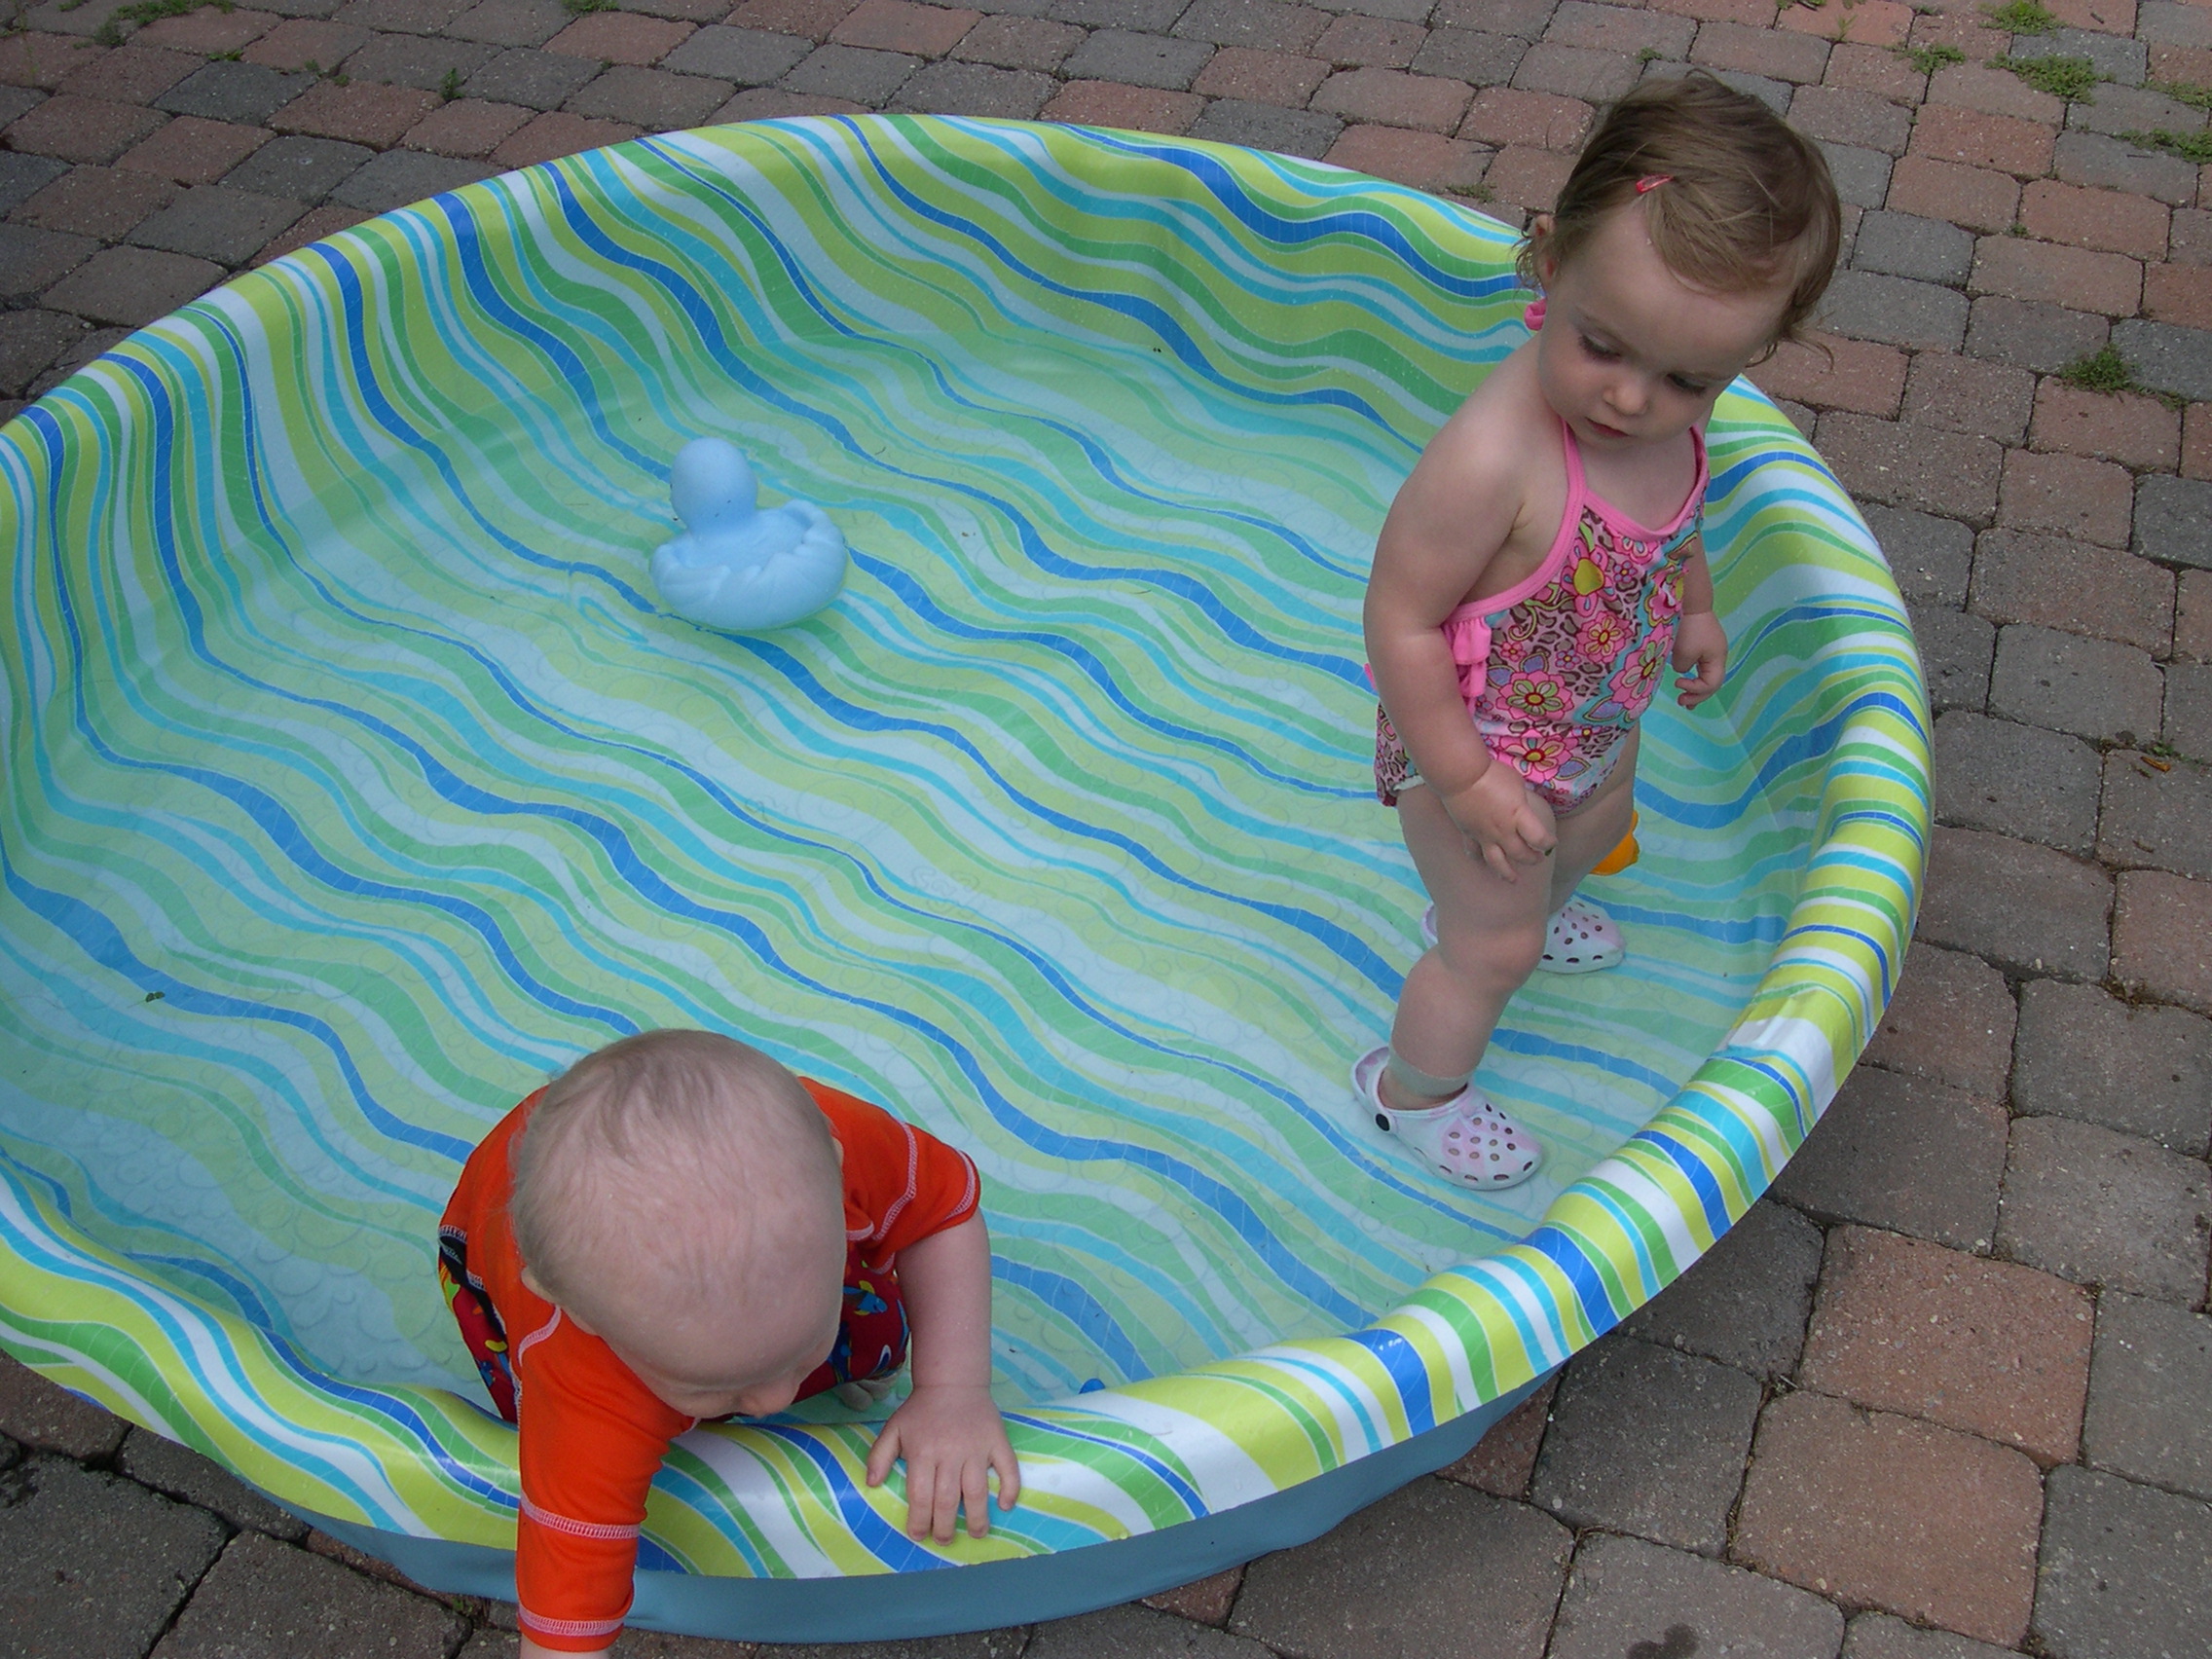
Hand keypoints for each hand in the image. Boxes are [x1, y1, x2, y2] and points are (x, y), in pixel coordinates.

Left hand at [865, 1382, 1019, 1542]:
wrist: (953, 1381)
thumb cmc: (921, 1410)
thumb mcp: (894, 1428)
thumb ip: (879, 1455)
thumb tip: (872, 1484)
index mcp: (924, 1452)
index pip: (921, 1496)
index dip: (919, 1520)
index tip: (919, 1535)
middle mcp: (951, 1453)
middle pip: (948, 1499)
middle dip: (945, 1527)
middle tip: (944, 1540)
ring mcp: (977, 1448)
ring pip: (977, 1491)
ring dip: (977, 1518)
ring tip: (975, 1534)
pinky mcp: (997, 1441)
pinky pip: (1008, 1468)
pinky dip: (1009, 1488)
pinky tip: (1004, 1505)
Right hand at [1438, 763, 1553, 882]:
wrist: (1459, 775)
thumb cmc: (1490, 773)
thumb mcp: (1516, 784)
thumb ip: (1520, 801)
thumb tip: (1521, 807)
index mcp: (1518, 816)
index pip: (1539, 839)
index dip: (1548, 843)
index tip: (1551, 842)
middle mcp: (1503, 831)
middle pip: (1521, 854)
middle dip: (1532, 858)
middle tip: (1538, 858)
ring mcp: (1484, 835)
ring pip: (1497, 862)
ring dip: (1506, 873)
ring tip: (1512, 880)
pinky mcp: (1468, 833)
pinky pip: (1474, 851)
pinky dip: (1478, 858)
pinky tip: (1481, 861)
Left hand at [1672, 610, 1727, 708]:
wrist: (1691, 602)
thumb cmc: (1688, 628)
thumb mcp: (1683, 653)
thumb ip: (1682, 668)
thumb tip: (1682, 670)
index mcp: (1717, 659)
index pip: (1711, 684)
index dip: (1695, 689)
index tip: (1677, 684)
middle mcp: (1719, 655)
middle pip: (1712, 682)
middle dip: (1697, 695)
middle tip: (1682, 703)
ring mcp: (1713, 648)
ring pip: (1708, 675)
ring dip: (1696, 688)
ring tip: (1686, 700)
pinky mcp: (1706, 642)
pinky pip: (1703, 665)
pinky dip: (1695, 675)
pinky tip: (1687, 679)